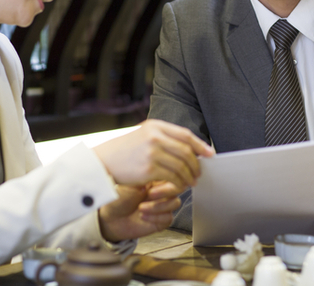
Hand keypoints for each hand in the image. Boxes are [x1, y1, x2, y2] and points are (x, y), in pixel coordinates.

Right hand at [93, 119, 214, 189]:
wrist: (103, 161)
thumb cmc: (125, 151)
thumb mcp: (143, 135)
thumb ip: (163, 137)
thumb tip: (189, 148)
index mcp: (155, 126)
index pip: (185, 135)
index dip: (200, 145)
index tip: (210, 154)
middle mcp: (155, 137)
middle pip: (186, 151)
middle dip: (196, 164)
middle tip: (199, 173)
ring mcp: (152, 153)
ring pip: (181, 166)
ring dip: (189, 176)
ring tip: (191, 182)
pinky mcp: (149, 169)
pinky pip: (172, 177)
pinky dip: (179, 183)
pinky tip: (180, 186)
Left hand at [98, 181, 182, 241]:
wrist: (110, 219)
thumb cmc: (117, 199)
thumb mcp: (129, 184)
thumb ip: (145, 178)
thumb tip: (158, 174)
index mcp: (155, 177)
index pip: (171, 172)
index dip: (167, 177)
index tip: (153, 183)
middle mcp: (161, 190)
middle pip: (178, 187)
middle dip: (165, 192)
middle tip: (150, 194)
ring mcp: (162, 204)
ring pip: (175, 202)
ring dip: (158, 206)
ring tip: (141, 208)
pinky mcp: (162, 219)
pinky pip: (169, 217)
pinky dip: (156, 217)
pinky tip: (143, 216)